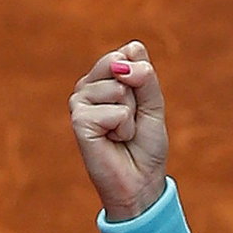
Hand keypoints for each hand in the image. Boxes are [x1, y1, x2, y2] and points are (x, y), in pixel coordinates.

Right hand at [69, 41, 168, 219]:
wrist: (140, 180)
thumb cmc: (145, 143)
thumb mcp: (153, 104)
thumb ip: (144, 77)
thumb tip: (122, 64)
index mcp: (104, 76)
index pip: (130, 51)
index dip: (145, 79)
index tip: (141, 104)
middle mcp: (87, 85)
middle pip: (123, 64)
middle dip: (138, 96)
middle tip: (131, 120)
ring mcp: (79, 102)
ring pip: (120, 88)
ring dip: (131, 116)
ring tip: (122, 132)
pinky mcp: (79, 120)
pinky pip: (116, 112)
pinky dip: (124, 129)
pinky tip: (113, 141)